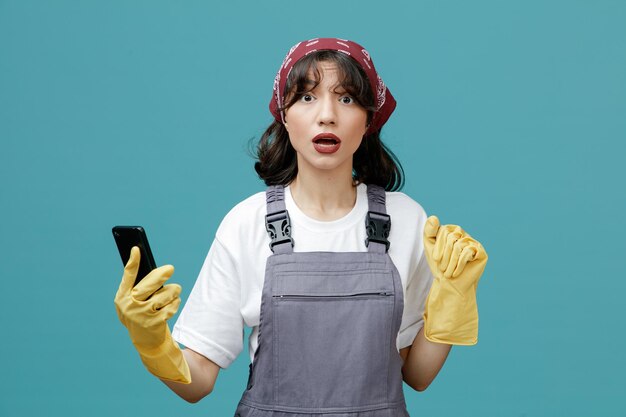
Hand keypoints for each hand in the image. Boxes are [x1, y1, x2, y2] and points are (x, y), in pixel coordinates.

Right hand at [114, 247, 181, 348]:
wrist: (147, 343)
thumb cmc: (141, 316)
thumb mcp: (133, 303)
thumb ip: (137, 288)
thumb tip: (152, 269)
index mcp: (122, 298)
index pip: (127, 276)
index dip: (132, 262)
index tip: (136, 249)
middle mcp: (129, 306)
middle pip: (150, 283)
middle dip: (162, 274)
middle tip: (170, 269)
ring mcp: (142, 314)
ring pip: (165, 293)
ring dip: (173, 291)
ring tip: (173, 293)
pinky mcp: (155, 322)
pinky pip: (172, 305)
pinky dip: (175, 303)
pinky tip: (172, 305)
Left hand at [422, 215, 487, 344]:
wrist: (450, 284)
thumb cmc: (439, 266)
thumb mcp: (430, 247)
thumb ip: (429, 231)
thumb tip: (434, 217)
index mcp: (451, 230)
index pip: (443, 230)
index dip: (438, 246)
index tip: (436, 259)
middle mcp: (463, 234)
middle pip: (451, 238)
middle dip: (444, 255)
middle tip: (443, 268)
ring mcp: (473, 242)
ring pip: (459, 246)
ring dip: (451, 262)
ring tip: (449, 272)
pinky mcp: (480, 252)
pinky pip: (468, 252)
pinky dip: (459, 264)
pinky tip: (457, 272)